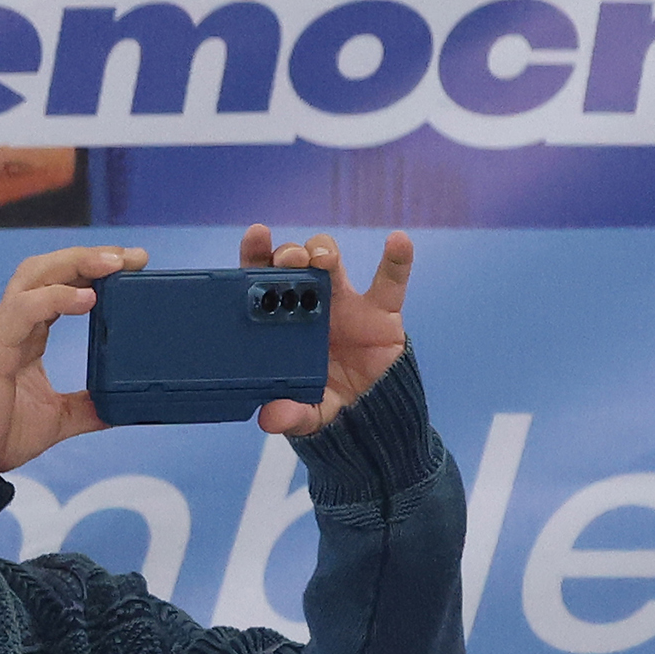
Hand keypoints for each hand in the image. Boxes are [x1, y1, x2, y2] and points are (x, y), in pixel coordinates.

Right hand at [0, 245, 145, 471]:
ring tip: (113, 263)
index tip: (134, 265)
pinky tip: (86, 297)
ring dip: (77, 264)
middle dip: (90, 256)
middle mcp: (13, 322)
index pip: (61, 285)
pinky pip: (24, 307)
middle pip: (49, 268)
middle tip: (132, 257)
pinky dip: (56, 297)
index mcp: (28, 334)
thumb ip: (87, 407)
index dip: (94, 271)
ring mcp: (0, 328)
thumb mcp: (58, 418)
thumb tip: (119, 407)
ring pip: (35, 276)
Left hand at [242, 225, 411, 436]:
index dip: (257, 255)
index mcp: (281, 322)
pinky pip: (392, 280)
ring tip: (321, 258)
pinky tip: (398, 241)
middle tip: (288, 260)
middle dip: (290, 253)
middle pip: (295, 263)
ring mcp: (346, 303)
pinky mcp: (382, 312)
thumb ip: (290, 415)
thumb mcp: (306, 414)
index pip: (262, 281)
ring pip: (332, 262)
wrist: (372, 414)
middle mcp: (310, 304)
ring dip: (324, 251)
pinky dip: (398, 259)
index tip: (256, 235)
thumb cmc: (327, 403)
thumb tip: (271, 418)